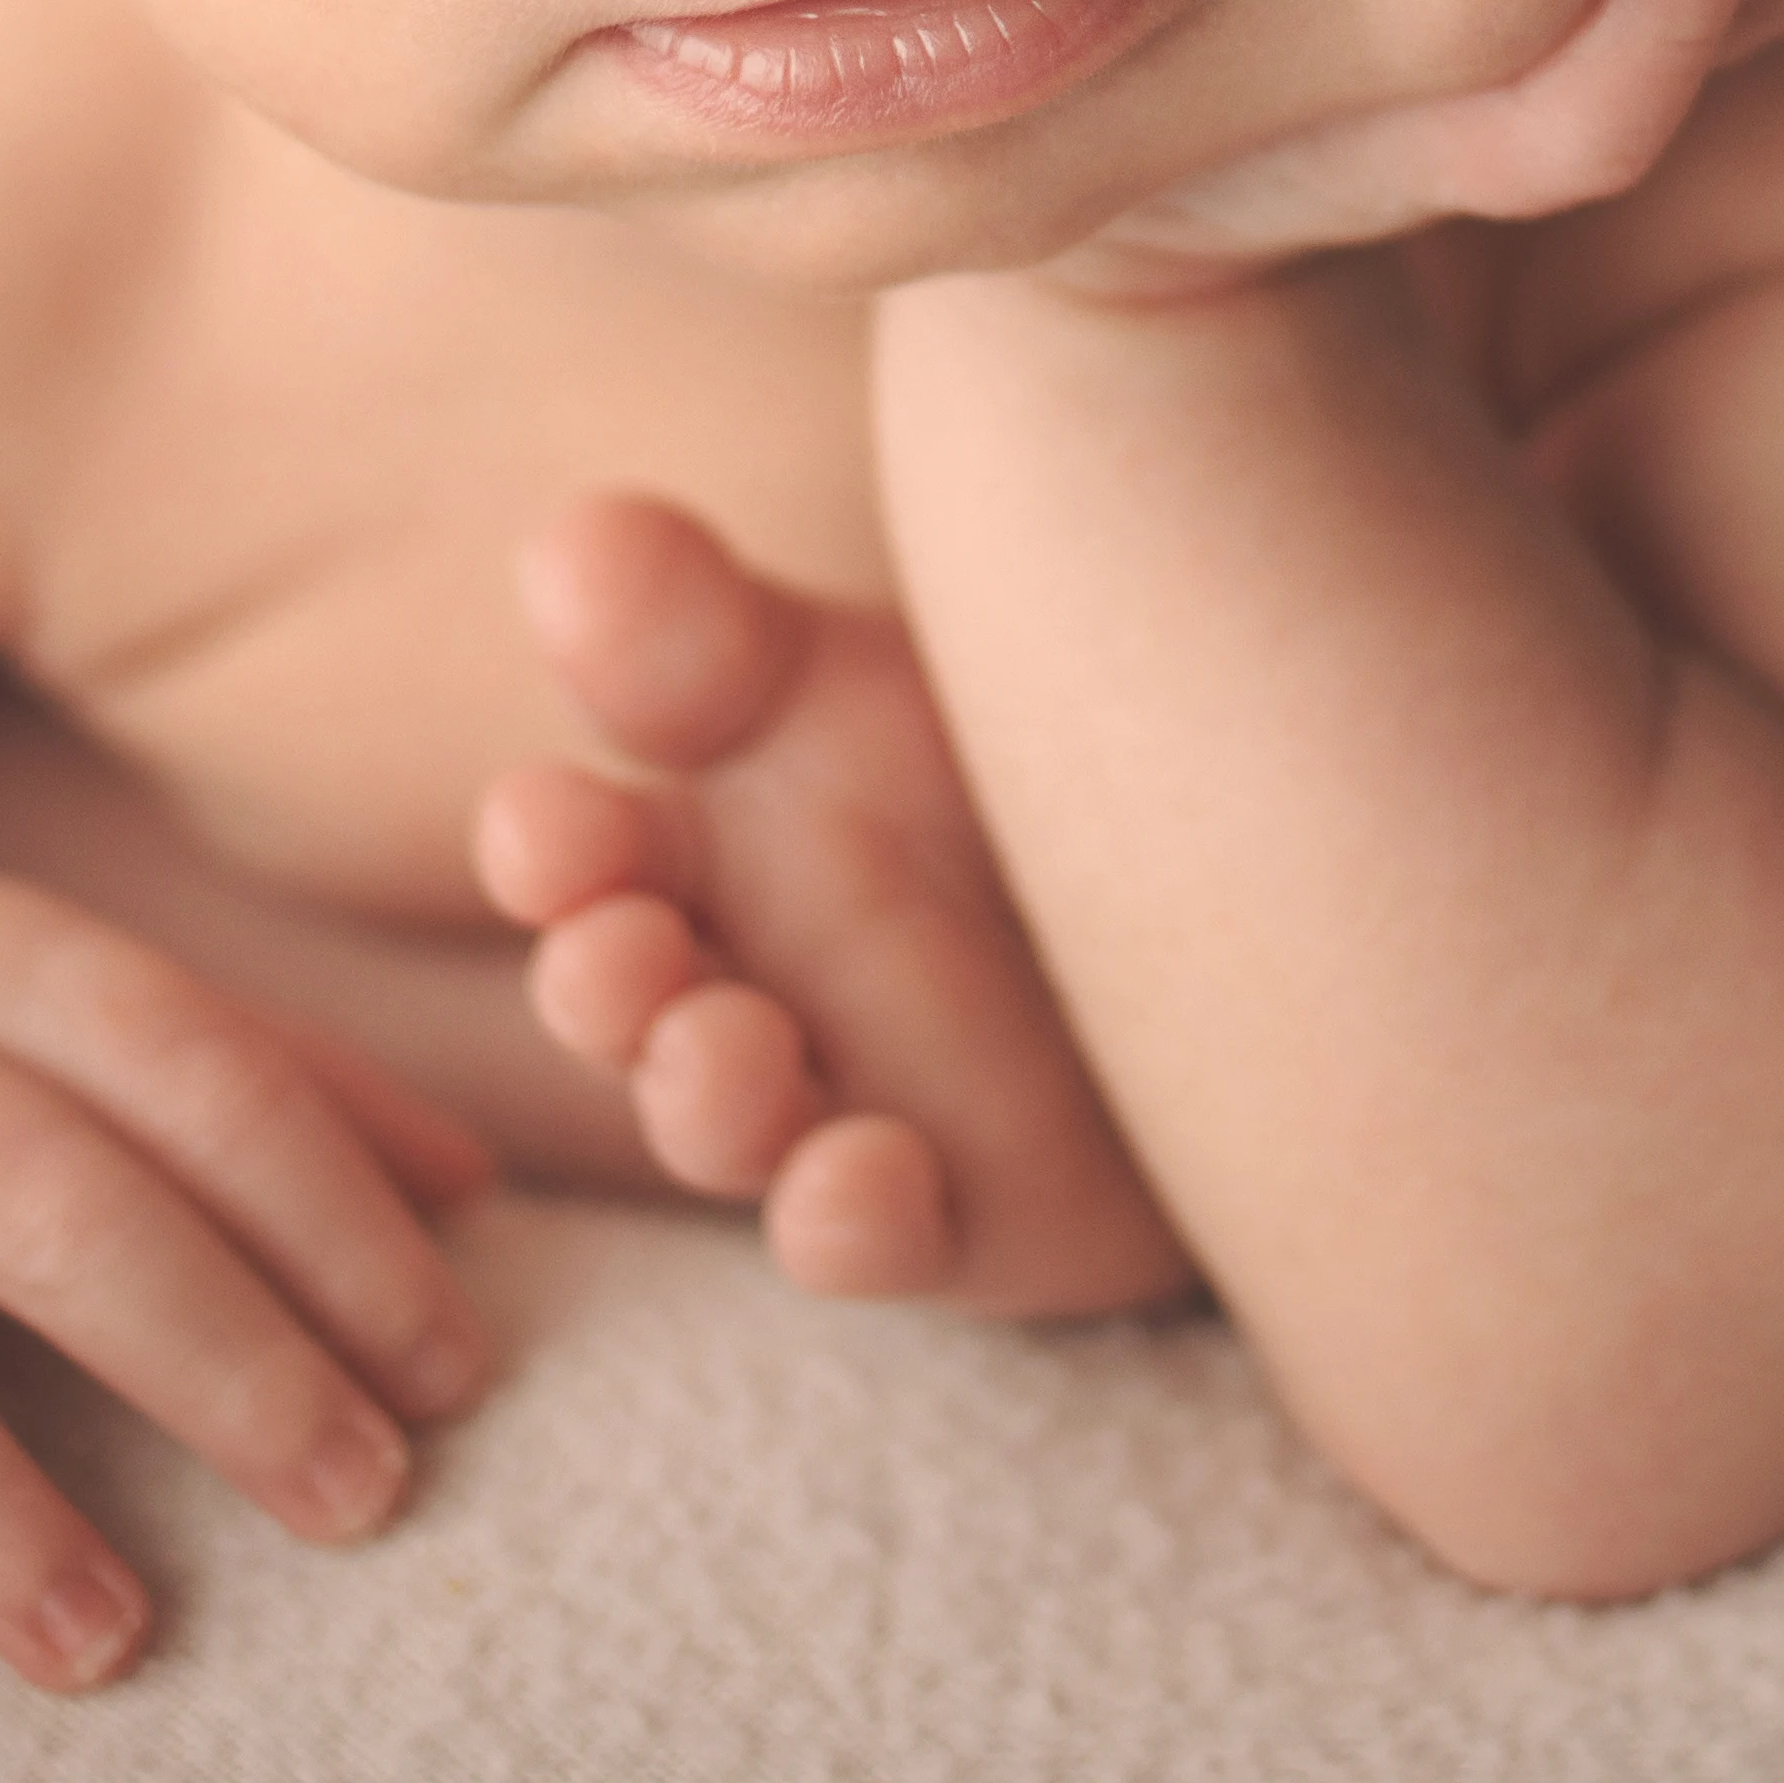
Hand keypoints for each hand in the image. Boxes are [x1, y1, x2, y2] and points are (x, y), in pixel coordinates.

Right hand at [467, 488, 1198, 1318]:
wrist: (1236, 870)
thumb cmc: (1010, 756)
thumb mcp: (865, 667)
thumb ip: (716, 623)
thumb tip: (566, 547)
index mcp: (701, 842)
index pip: (576, 846)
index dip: (547, 846)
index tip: (547, 829)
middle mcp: (740, 980)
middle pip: (620, 997)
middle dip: (599, 983)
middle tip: (620, 954)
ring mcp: (840, 1103)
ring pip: (723, 1124)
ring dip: (700, 1098)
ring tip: (729, 1050)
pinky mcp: (955, 1213)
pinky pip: (869, 1235)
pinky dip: (844, 1217)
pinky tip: (865, 1177)